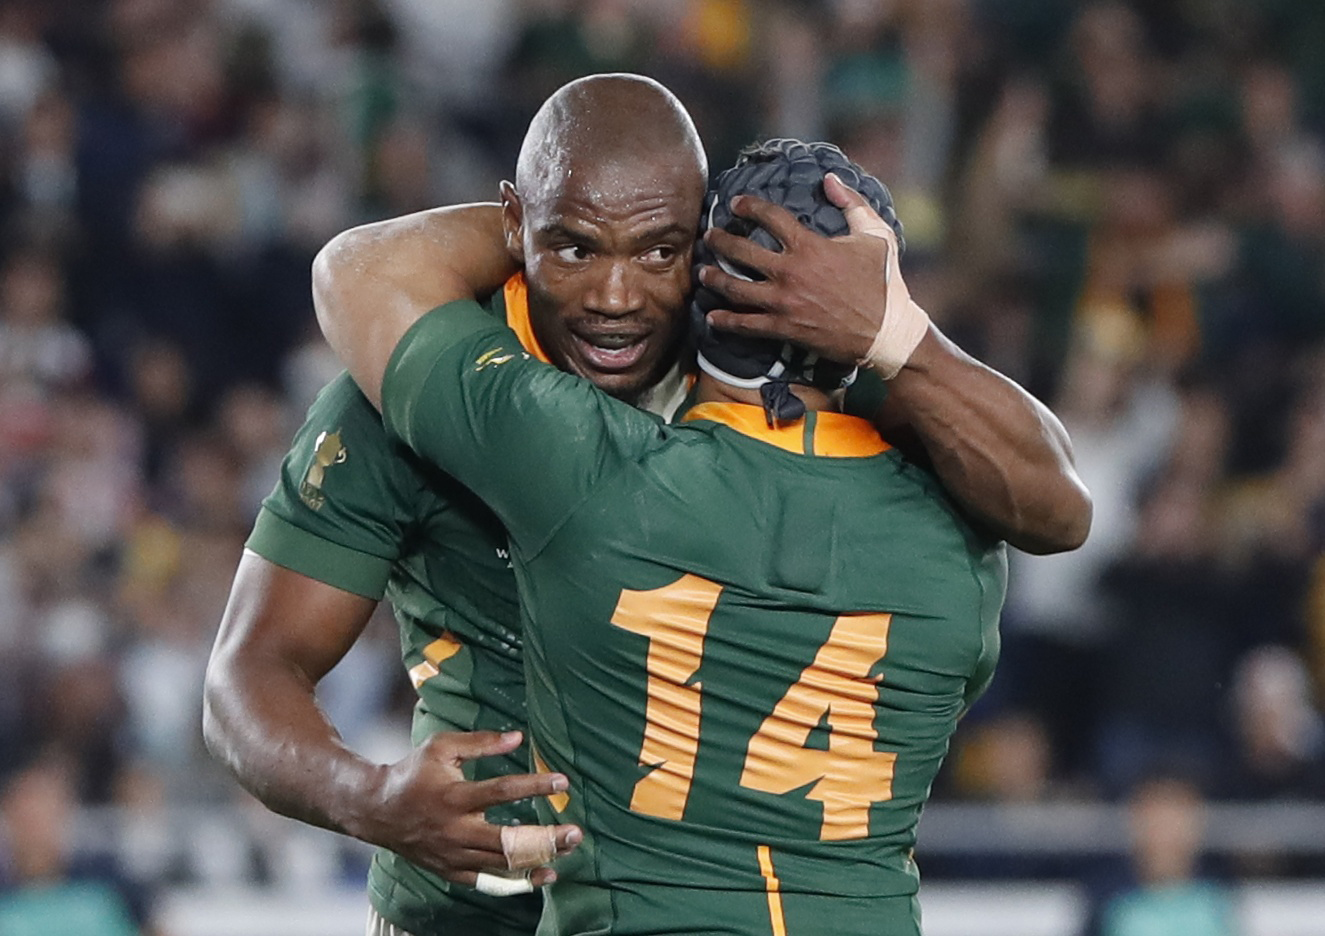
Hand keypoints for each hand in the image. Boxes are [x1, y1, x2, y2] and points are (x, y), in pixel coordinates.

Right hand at [356, 730, 581, 888]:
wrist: (377, 811)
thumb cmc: (413, 773)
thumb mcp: (441, 747)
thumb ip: (481, 742)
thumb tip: (519, 737)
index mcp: (454, 797)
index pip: (502, 791)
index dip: (535, 786)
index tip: (562, 781)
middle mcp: (455, 831)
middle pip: (508, 840)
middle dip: (545, 838)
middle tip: (575, 832)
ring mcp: (454, 856)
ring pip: (502, 864)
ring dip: (538, 859)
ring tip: (567, 850)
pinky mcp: (452, 871)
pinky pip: (490, 882)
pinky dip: (518, 882)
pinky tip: (544, 875)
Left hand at [698, 173, 905, 364]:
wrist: (887, 332)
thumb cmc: (885, 282)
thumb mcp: (876, 235)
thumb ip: (852, 203)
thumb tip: (830, 178)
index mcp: (810, 246)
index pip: (770, 217)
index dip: (749, 207)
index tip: (735, 203)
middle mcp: (790, 272)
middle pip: (742, 251)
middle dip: (720, 241)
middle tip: (709, 236)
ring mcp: (784, 302)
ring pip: (736, 287)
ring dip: (715, 279)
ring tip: (703, 273)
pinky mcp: (785, 328)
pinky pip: (747, 324)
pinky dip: (726, 321)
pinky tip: (712, 318)